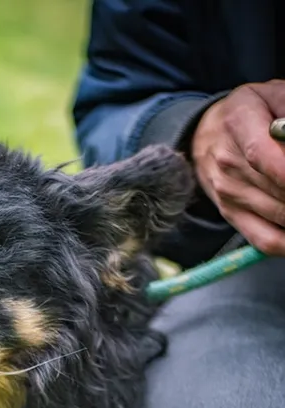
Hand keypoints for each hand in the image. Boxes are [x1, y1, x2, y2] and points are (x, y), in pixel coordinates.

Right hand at [191, 80, 284, 254]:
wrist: (203, 136)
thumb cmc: (247, 113)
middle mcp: (229, 164)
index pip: (263, 155)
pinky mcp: (231, 215)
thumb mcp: (271, 94)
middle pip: (279, 191)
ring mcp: (229, 194)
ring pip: (279, 216)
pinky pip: (264, 240)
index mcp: (239, 124)